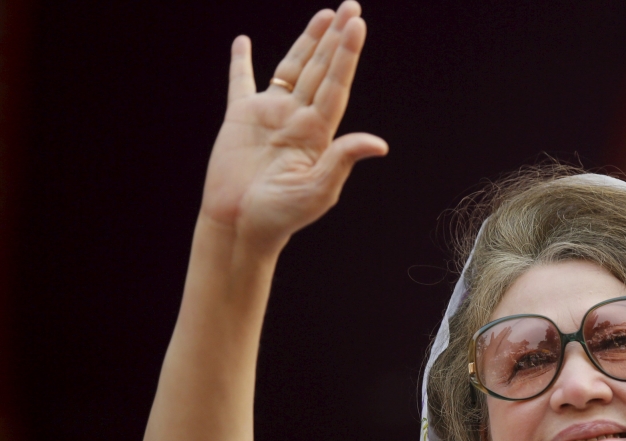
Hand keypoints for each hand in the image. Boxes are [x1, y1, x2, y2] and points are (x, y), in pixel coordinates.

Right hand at [201, 2, 386, 251]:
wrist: (240, 227)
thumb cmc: (281, 216)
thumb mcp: (318, 191)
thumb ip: (341, 160)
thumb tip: (378, 144)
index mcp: (317, 133)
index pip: (336, 85)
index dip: (346, 55)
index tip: (356, 25)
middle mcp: (297, 118)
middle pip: (321, 69)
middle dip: (336, 38)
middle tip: (351, 7)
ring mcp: (269, 115)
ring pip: (291, 69)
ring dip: (307, 42)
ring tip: (324, 15)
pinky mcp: (239, 119)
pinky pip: (240, 83)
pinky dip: (241, 62)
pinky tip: (244, 42)